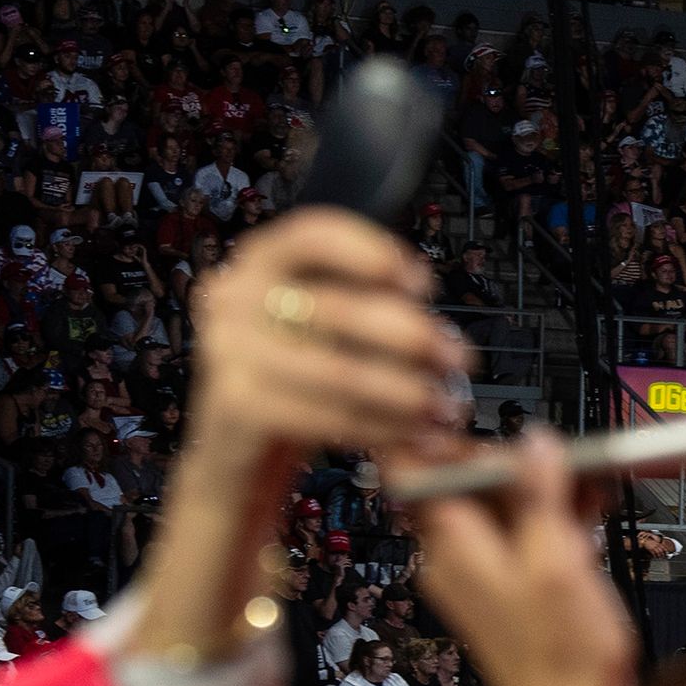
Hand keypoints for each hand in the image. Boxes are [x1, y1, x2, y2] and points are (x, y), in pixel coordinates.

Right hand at [179, 208, 472, 474]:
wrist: (239, 451)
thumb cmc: (295, 378)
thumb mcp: (324, 326)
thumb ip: (363, 302)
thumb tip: (429, 311)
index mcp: (258, 262)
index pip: (310, 235)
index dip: (372, 253)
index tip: (422, 284)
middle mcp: (233, 298)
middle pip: (336, 308)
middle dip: (413, 336)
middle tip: (460, 359)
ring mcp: (226, 352)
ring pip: (338, 371)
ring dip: (407, 392)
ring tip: (446, 407)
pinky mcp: (235, 408)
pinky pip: (327, 416)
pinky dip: (381, 427)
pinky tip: (414, 434)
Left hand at [400, 435, 636, 685]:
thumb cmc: (564, 654)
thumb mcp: (559, 562)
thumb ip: (542, 496)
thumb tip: (533, 439)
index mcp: (453, 543)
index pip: (414, 465)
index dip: (441, 433)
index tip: (488, 421)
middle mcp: (453, 554)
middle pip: (464, 479)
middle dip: (515, 460)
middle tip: (567, 460)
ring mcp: (478, 572)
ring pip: (496, 505)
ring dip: (540, 488)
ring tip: (588, 487)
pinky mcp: (504, 588)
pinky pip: (515, 534)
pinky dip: (547, 518)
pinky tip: (586, 515)